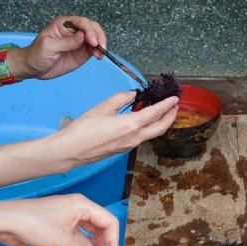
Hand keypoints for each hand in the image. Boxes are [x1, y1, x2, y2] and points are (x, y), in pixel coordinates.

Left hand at [0, 194, 123, 245]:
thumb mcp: (63, 242)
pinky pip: (78, 241)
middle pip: (102, 229)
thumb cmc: (32, 223)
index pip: (109, 222)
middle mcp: (78, 210)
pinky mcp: (59, 229)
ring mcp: (68, 220)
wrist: (5, 223)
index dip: (114, 242)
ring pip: (90, 236)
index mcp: (83, 205)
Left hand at [12, 16, 107, 79]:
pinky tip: (99, 56)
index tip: (92, 41)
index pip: (81, 22)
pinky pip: (94, 49)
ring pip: (96, 37)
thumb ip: (66, 42)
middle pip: (91, 27)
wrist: (33, 68)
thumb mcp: (49, 47)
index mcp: (63, 24)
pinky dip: (99, 52)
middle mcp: (73, 30)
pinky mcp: (82, 52)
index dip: (89, 30)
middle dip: (98, 35)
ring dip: (101, 44)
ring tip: (100, 53)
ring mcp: (79, 42)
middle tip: (99, 46)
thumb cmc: (36, 54)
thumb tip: (83, 36)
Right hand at [49, 90, 177, 167]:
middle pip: (160, 128)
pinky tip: (143, 121)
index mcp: (132, 125)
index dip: (167, 105)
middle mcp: (135, 137)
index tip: (174, 99)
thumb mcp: (102, 108)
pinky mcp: (123, 149)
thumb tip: (131, 95)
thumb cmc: (84, 129)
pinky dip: (148, 128)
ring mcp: (130, 145)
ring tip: (162, 113)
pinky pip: (141, 137)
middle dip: (170, 117)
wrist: (72, 150)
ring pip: (152, 134)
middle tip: (175, 107)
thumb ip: (120, 99)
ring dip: (160, 123)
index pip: (156, 113)